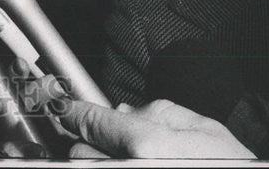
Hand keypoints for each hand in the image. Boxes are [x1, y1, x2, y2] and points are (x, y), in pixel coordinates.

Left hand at [59, 98, 255, 158]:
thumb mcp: (204, 129)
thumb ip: (159, 112)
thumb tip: (125, 111)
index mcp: (145, 146)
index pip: (88, 120)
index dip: (72, 110)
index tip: (63, 106)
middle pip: (79, 152)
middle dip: (90, 142)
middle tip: (110, 140)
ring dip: (96, 162)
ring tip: (129, 158)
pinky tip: (126, 163)